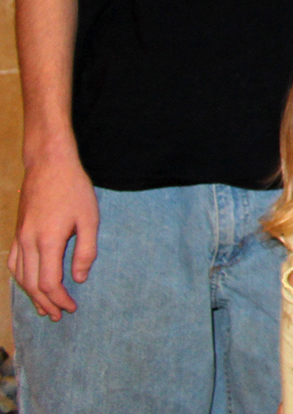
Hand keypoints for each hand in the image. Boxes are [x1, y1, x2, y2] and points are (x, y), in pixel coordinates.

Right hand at [9, 146, 99, 318]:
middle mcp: (28, 242)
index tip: (71, 307)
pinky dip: (20, 278)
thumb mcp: (89, 218)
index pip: (48, 282)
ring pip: (20, 276)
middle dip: (46, 303)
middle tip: (59, 315)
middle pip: (31, 284)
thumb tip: (79, 279)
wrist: (49, 165)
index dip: (59, 299)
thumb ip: (86, 251)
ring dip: (31, 294)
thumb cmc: (74, 189)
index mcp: (48, 241)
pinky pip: (13, 262)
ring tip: (44, 307)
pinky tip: (28, 284)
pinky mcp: (17, 232)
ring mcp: (19, 237)